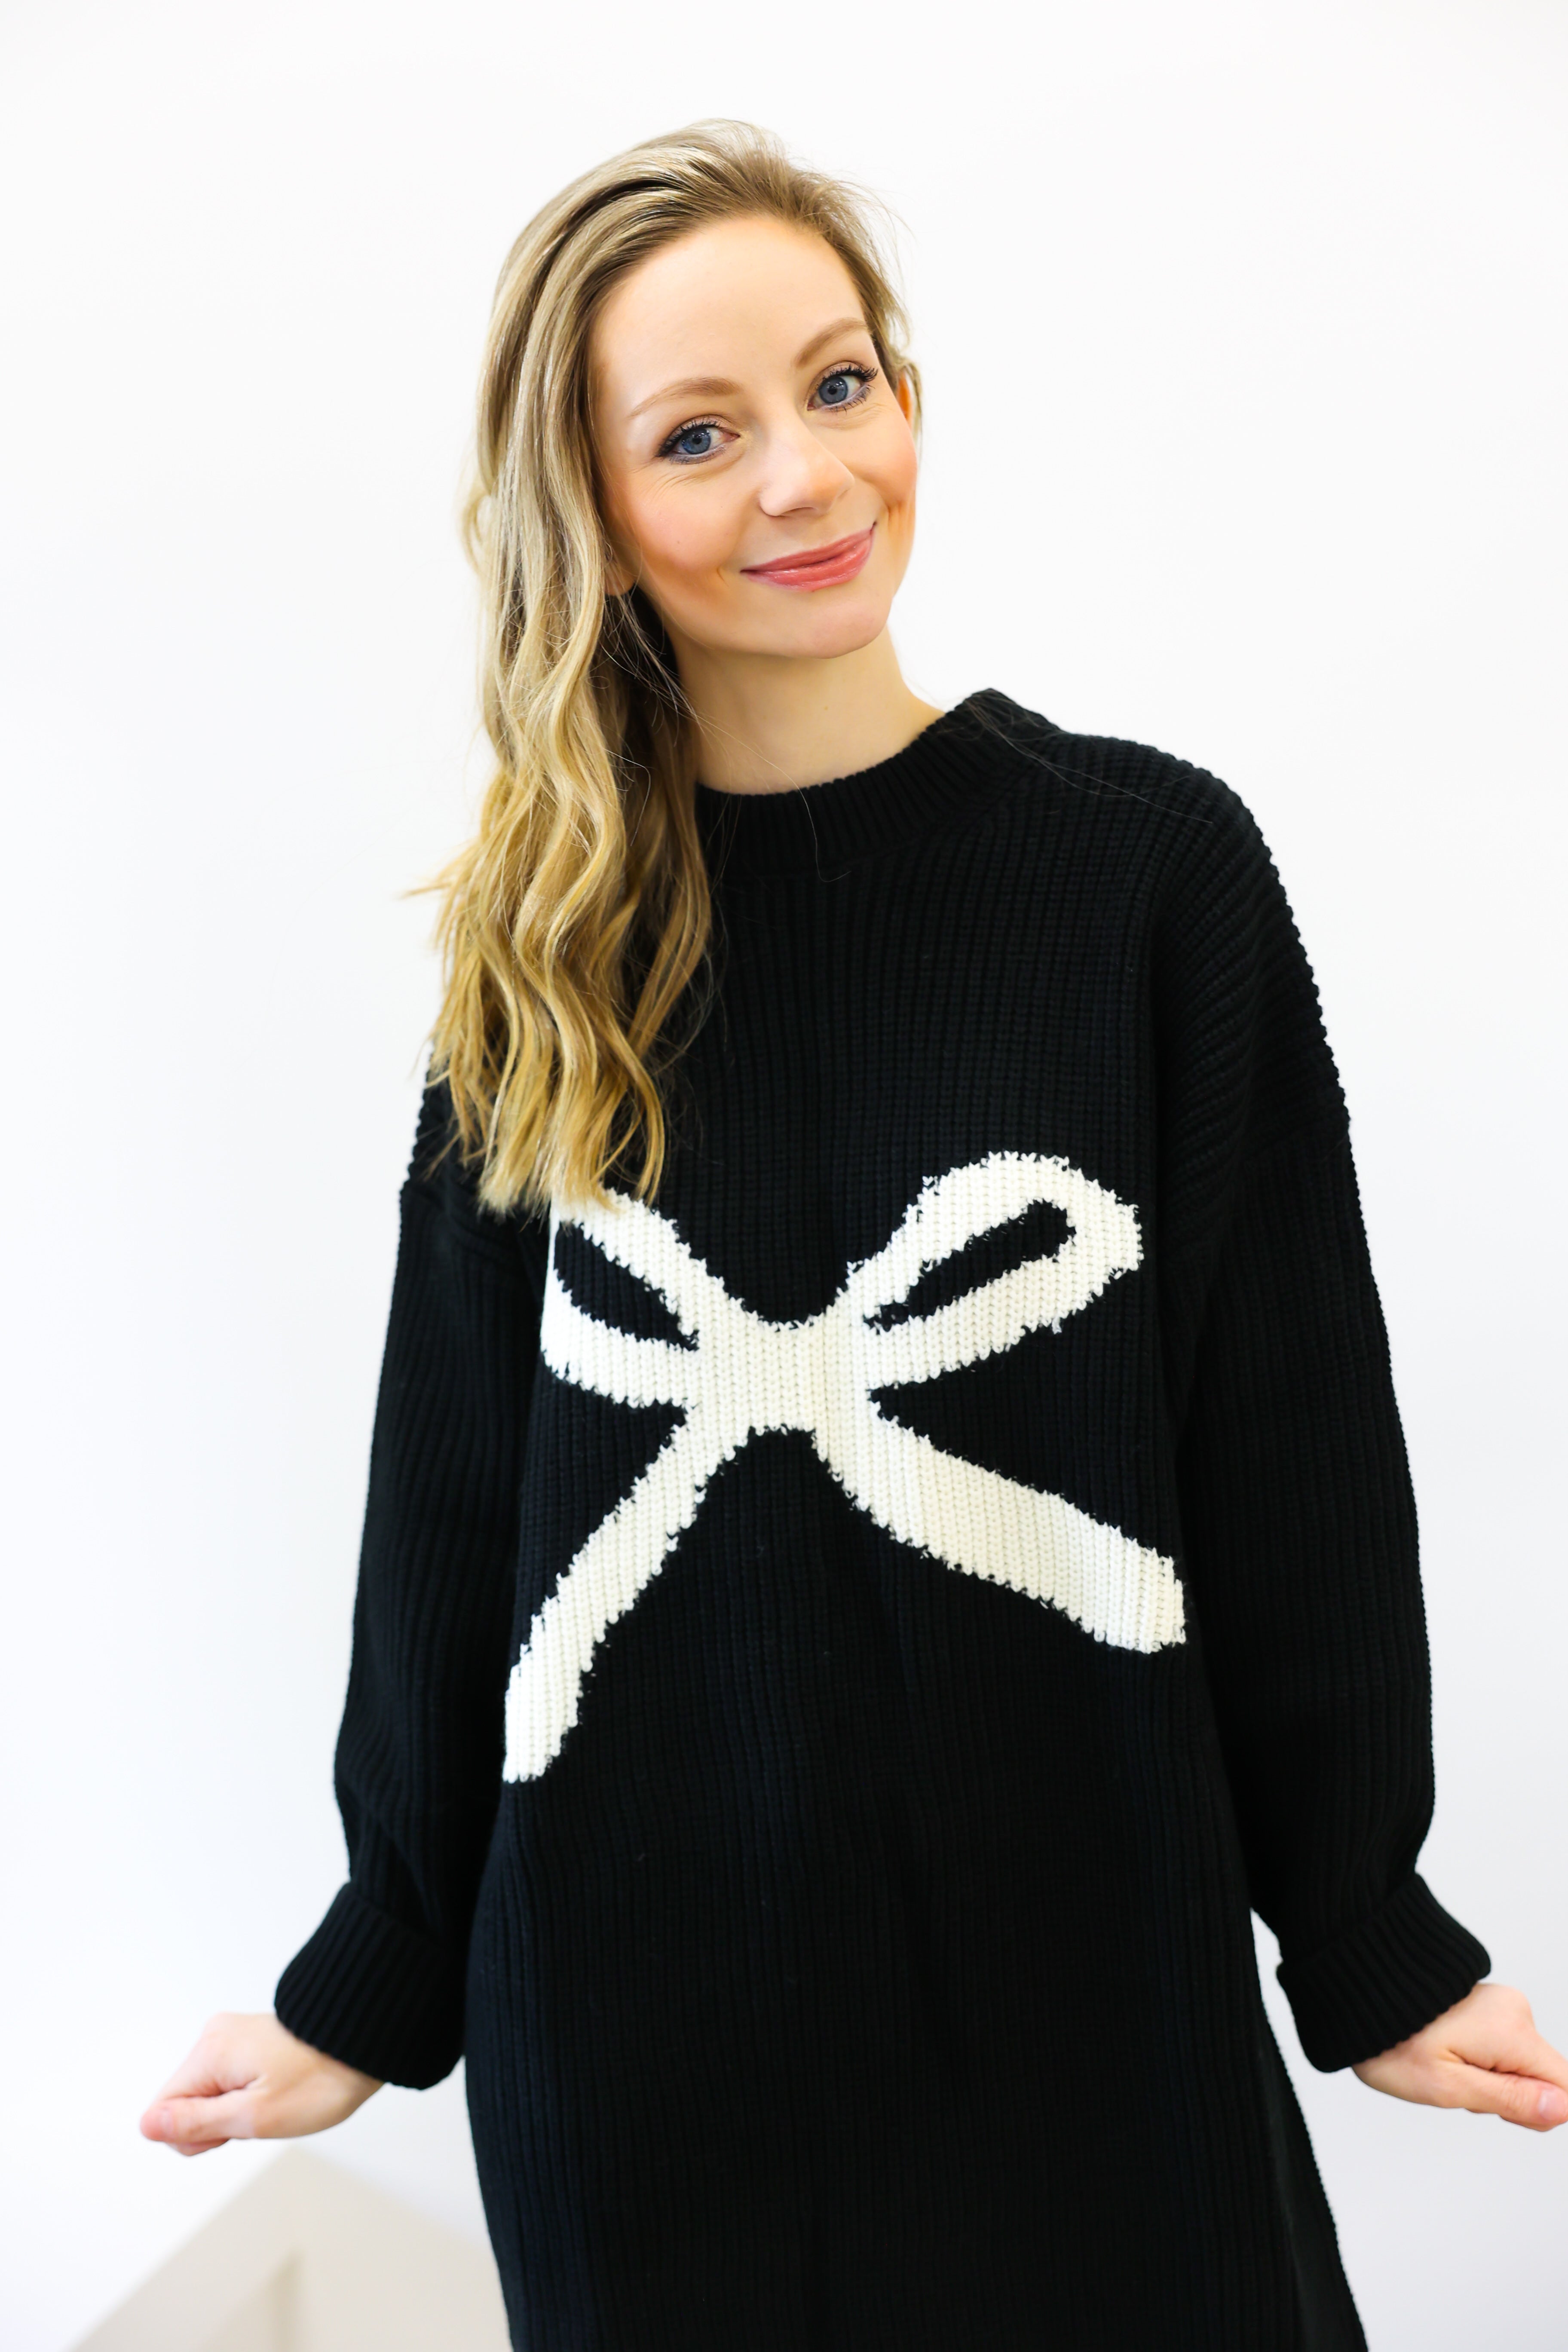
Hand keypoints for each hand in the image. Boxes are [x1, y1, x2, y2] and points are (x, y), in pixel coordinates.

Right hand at [140, 2012, 381, 2156]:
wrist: (365, 2041)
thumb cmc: (319, 2080)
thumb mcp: (255, 2116)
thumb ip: (196, 2123)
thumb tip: (147, 2126)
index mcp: (210, 2051)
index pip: (162, 2110)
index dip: (193, 2133)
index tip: (233, 2127)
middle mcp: (215, 2036)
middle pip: (184, 2102)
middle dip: (215, 2122)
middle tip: (260, 2115)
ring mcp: (233, 2036)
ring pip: (207, 2094)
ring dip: (234, 2111)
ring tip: (274, 2101)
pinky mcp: (250, 2041)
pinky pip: (228, 2081)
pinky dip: (246, 2095)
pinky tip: (275, 2091)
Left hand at [1352, 1982, 1567, 2130]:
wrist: (1360, 1997)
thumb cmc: (1394, 2044)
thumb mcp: (1449, 2086)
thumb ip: (1511, 2099)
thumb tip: (1564, 2109)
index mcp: (1512, 2030)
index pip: (1565, 2085)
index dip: (1539, 2110)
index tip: (1498, 2107)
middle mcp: (1516, 2010)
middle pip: (1545, 2079)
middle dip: (1508, 2096)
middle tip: (1459, 2086)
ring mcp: (1503, 2006)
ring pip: (1523, 2068)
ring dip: (1492, 2082)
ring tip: (1446, 2067)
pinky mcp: (1490, 2008)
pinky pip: (1506, 2051)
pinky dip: (1484, 2064)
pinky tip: (1450, 2056)